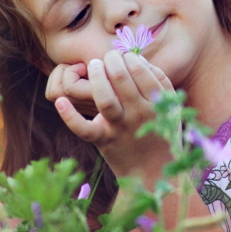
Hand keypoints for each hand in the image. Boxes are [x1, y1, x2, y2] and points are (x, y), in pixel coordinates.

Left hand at [55, 50, 173, 184]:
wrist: (153, 174)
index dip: (129, 57)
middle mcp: (138, 114)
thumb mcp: (170, 107)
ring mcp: (119, 128)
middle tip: (107, 57)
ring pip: (104, 98)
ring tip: (93, 65)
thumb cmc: (160, 133)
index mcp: (156, 104)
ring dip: (95, 76)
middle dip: (111, 60)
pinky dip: (69, 116)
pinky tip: (60, 101)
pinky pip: (83, 129)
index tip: (124, 57)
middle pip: (121, 78)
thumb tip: (138, 59)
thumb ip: (160, 82)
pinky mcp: (103, 141)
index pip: (140, 70)